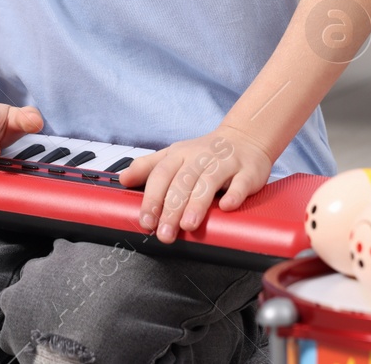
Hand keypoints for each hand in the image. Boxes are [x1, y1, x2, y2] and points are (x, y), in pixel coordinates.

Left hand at [117, 124, 273, 243]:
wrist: (245, 137)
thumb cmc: (205, 152)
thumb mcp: (173, 155)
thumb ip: (148, 167)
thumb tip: (123, 179)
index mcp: (180, 154)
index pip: (161, 175)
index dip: (152, 198)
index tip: (145, 221)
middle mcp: (201, 157)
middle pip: (183, 182)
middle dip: (171, 209)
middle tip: (164, 232)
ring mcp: (225, 163)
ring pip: (208, 182)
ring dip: (197, 204)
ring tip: (188, 225)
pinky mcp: (247, 172)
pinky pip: (240, 183)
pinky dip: (234, 194)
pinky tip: (227, 207)